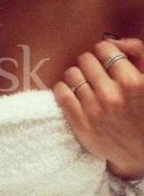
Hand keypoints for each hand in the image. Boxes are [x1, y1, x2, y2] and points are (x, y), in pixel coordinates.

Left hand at [52, 38, 143, 180]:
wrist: (141, 154)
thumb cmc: (143, 112)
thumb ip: (138, 54)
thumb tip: (112, 41)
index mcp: (135, 82)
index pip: (104, 49)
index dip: (103, 52)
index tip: (105, 60)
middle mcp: (114, 95)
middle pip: (85, 59)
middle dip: (89, 63)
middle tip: (94, 73)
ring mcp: (95, 110)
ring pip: (71, 74)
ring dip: (76, 76)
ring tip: (83, 84)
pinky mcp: (81, 124)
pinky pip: (60, 92)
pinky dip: (62, 88)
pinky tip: (70, 92)